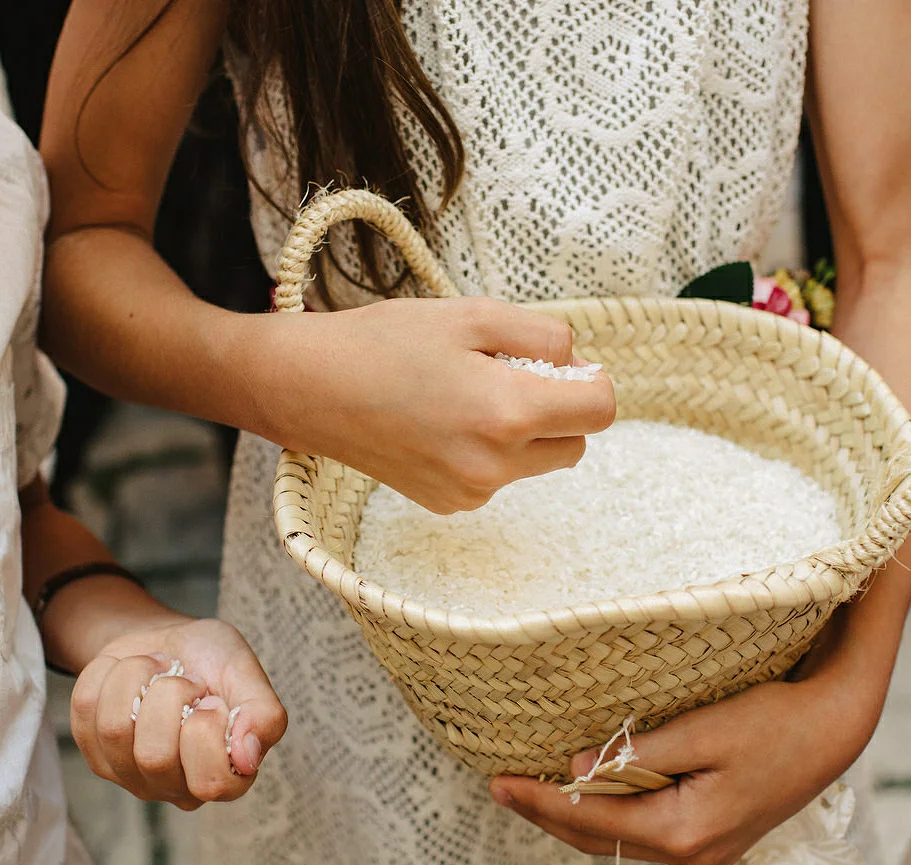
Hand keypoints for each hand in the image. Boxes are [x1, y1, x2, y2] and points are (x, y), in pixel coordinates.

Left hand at [69, 617, 286, 809]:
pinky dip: (108, 673)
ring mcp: (131, 777)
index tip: (212, 700)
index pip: (210, 782)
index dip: (207, 730)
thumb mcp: (248, 674)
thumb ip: (263, 714)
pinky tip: (131, 676)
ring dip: (137, 677)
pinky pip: (85, 710)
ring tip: (157, 671)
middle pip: (154, 756)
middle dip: (169, 694)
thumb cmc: (213, 661)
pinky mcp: (95, 754)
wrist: (170, 642)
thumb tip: (247, 757)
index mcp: (227, 777)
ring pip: (114, 729)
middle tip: (185, 681)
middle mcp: (178, 788)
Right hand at [275, 297, 616, 513]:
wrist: (310, 389)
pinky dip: (487, 450)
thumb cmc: (386, 343)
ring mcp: (471, 492)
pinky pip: (496, 477)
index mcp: (509, 413)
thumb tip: (578, 363)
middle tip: (510, 374)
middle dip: (559, 408)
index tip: (561, 366)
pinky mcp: (449, 504)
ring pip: (536, 461)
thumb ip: (543, 336)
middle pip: (575, 442)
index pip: (600, 410)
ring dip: (523, 431)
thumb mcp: (472, 314)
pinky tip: (441, 421)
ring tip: (466, 395)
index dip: (590, 380)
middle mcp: (495, 465)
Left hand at [488, 625, 886, 864]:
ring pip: (621, 840)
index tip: (499, 783)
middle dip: (547, 814)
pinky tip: (589, 795)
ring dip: (576, 817)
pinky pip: (645, 832)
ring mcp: (706, 851)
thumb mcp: (703, 730)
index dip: (541, 801)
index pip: (594, 819)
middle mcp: (693, 854)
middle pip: (600, 840)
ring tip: (530, 792)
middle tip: (499, 788)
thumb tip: (577, 770)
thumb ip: (638, 753)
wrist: (835, 731)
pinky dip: (610, 816)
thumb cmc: (774, 721)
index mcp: (686, 830)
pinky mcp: (714, 836)